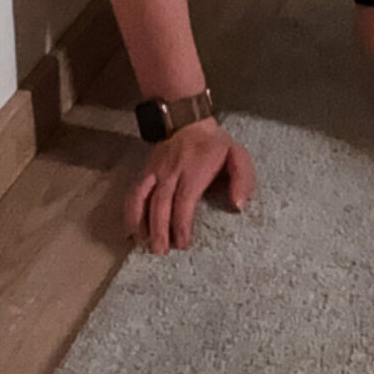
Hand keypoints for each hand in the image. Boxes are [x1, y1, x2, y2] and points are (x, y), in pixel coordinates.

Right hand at [124, 116, 255, 254]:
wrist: (187, 121)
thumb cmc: (215, 145)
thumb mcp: (237, 156)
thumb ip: (242, 180)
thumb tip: (238, 206)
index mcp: (194, 171)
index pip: (184, 201)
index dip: (181, 224)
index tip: (183, 243)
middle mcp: (171, 172)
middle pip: (160, 204)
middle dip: (159, 230)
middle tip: (161, 252)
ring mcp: (155, 171)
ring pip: (142, 198)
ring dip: (141, 223)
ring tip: (143, 244)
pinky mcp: (145, 171)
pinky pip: (134, 193)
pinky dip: (130, 212)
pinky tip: (132, 230)